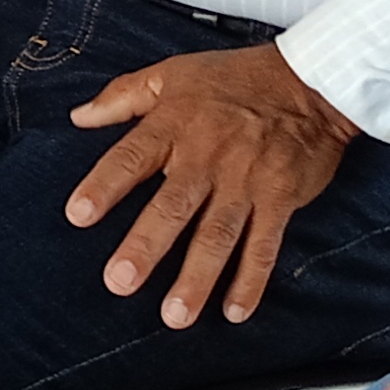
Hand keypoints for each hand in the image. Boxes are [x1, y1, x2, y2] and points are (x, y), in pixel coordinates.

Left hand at [62, 43, 355, 323]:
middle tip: (119, 281)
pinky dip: (251, 280)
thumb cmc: (234, 79)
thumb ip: (122, 96)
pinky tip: (234, 311)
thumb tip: (78, 117)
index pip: (132, 157)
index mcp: (175, 125)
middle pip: (173, 205)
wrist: (311, 83)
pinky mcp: (280, 199)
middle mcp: (208, 156)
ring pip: (218, 234)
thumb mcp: (172, 74)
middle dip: (147, 245)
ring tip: (175, 315)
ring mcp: (246, 181)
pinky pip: (264, 245)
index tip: (78, 215)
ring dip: (197, 277)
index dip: (105, 185)